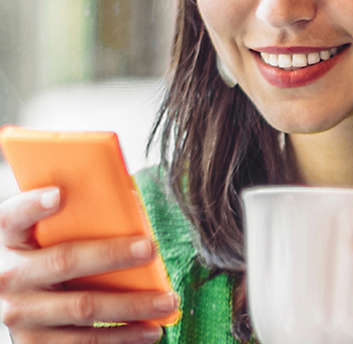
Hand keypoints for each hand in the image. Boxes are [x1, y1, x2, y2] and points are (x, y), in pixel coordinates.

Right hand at [0, 187, 173, 342]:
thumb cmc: (44, 250)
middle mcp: (10, 275)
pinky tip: (149, 330)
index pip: (14, 216)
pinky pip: (82, 343)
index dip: (34, 205)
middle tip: (151, 249)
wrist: (12, 296)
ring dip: (131, 306)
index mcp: (11, 238)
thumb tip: (131, 202)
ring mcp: (20, 313)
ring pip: (83, 309)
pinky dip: (120, 338)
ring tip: (167, 300)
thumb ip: (76, 214)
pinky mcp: (33, 343)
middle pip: (65, 261)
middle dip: (112, 255)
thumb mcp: (45, 230)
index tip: (59, 194)